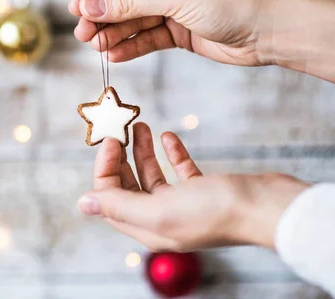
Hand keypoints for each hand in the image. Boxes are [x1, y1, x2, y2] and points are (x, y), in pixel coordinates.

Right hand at [69, 0, 273, 66]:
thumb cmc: (227, 1)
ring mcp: (172, 5)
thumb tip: (88, 7)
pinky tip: (114, 55)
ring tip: (95, 47)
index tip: (75, 8)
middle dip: (103, 16)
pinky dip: (131, 46)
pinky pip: (147, 37)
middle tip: (82, 34)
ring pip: (133, 20)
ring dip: (114, 34)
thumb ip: (127, 3)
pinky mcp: (177, 30)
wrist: (265, 32)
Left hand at [77, 123, 308, 251]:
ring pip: (152, 175)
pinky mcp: (204, 191)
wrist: (267, 207)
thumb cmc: (216, 211)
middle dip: (120, 157)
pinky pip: (179, 170)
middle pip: (128, 186)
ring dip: (143, 150)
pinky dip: (171, 153)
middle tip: (120, 128)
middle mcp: (162, 218)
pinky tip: (169, 135)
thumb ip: (119, 205)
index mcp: (147, 227)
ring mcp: (183, 205)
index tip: (110, 139)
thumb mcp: (159, 209)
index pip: (110, 198)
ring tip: (140, 124)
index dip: (105, 168)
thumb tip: (84, 203)